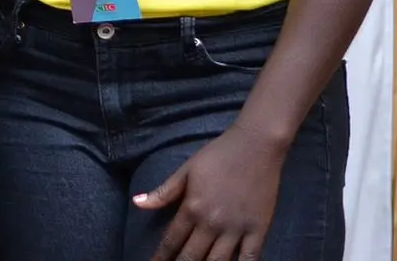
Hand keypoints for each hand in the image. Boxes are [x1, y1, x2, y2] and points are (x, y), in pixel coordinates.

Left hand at [135, 123, 287, 260]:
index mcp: (191, 208)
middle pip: (192, 256)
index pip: (171, 241)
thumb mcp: (185, 171)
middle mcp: (212, 223)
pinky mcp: (259, 230)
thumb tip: (136, 203)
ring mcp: (237, 229)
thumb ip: (163, 192)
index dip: (160, 257)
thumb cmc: (217, 156)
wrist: (255, 146)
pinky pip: (250, 258)